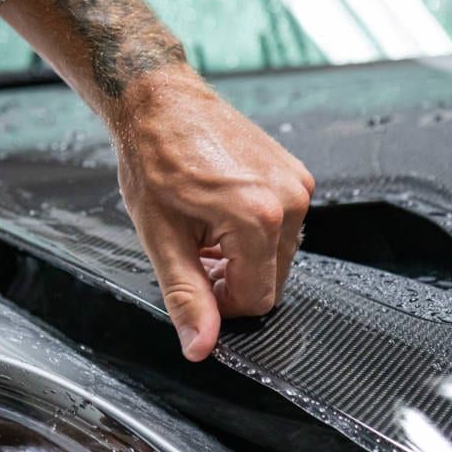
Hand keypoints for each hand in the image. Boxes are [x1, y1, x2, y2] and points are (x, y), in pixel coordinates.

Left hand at [111, 66, 313, 361]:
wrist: (160, 103)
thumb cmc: (154, 162)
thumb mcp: (161, 240)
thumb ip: (186, 298)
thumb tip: (202, 347)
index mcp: (257, 219)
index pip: (257, 301)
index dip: (223, 305)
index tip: (196, 281)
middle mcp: (289, 201)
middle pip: (272, 282)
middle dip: (233, 281)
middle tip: (195, 254)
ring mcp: (298, 185)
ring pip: (278, 258)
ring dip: (242, 259)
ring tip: (205, 230)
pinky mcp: (297, 175)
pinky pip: (283, 229)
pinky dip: (254, 234)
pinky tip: (221, 214)